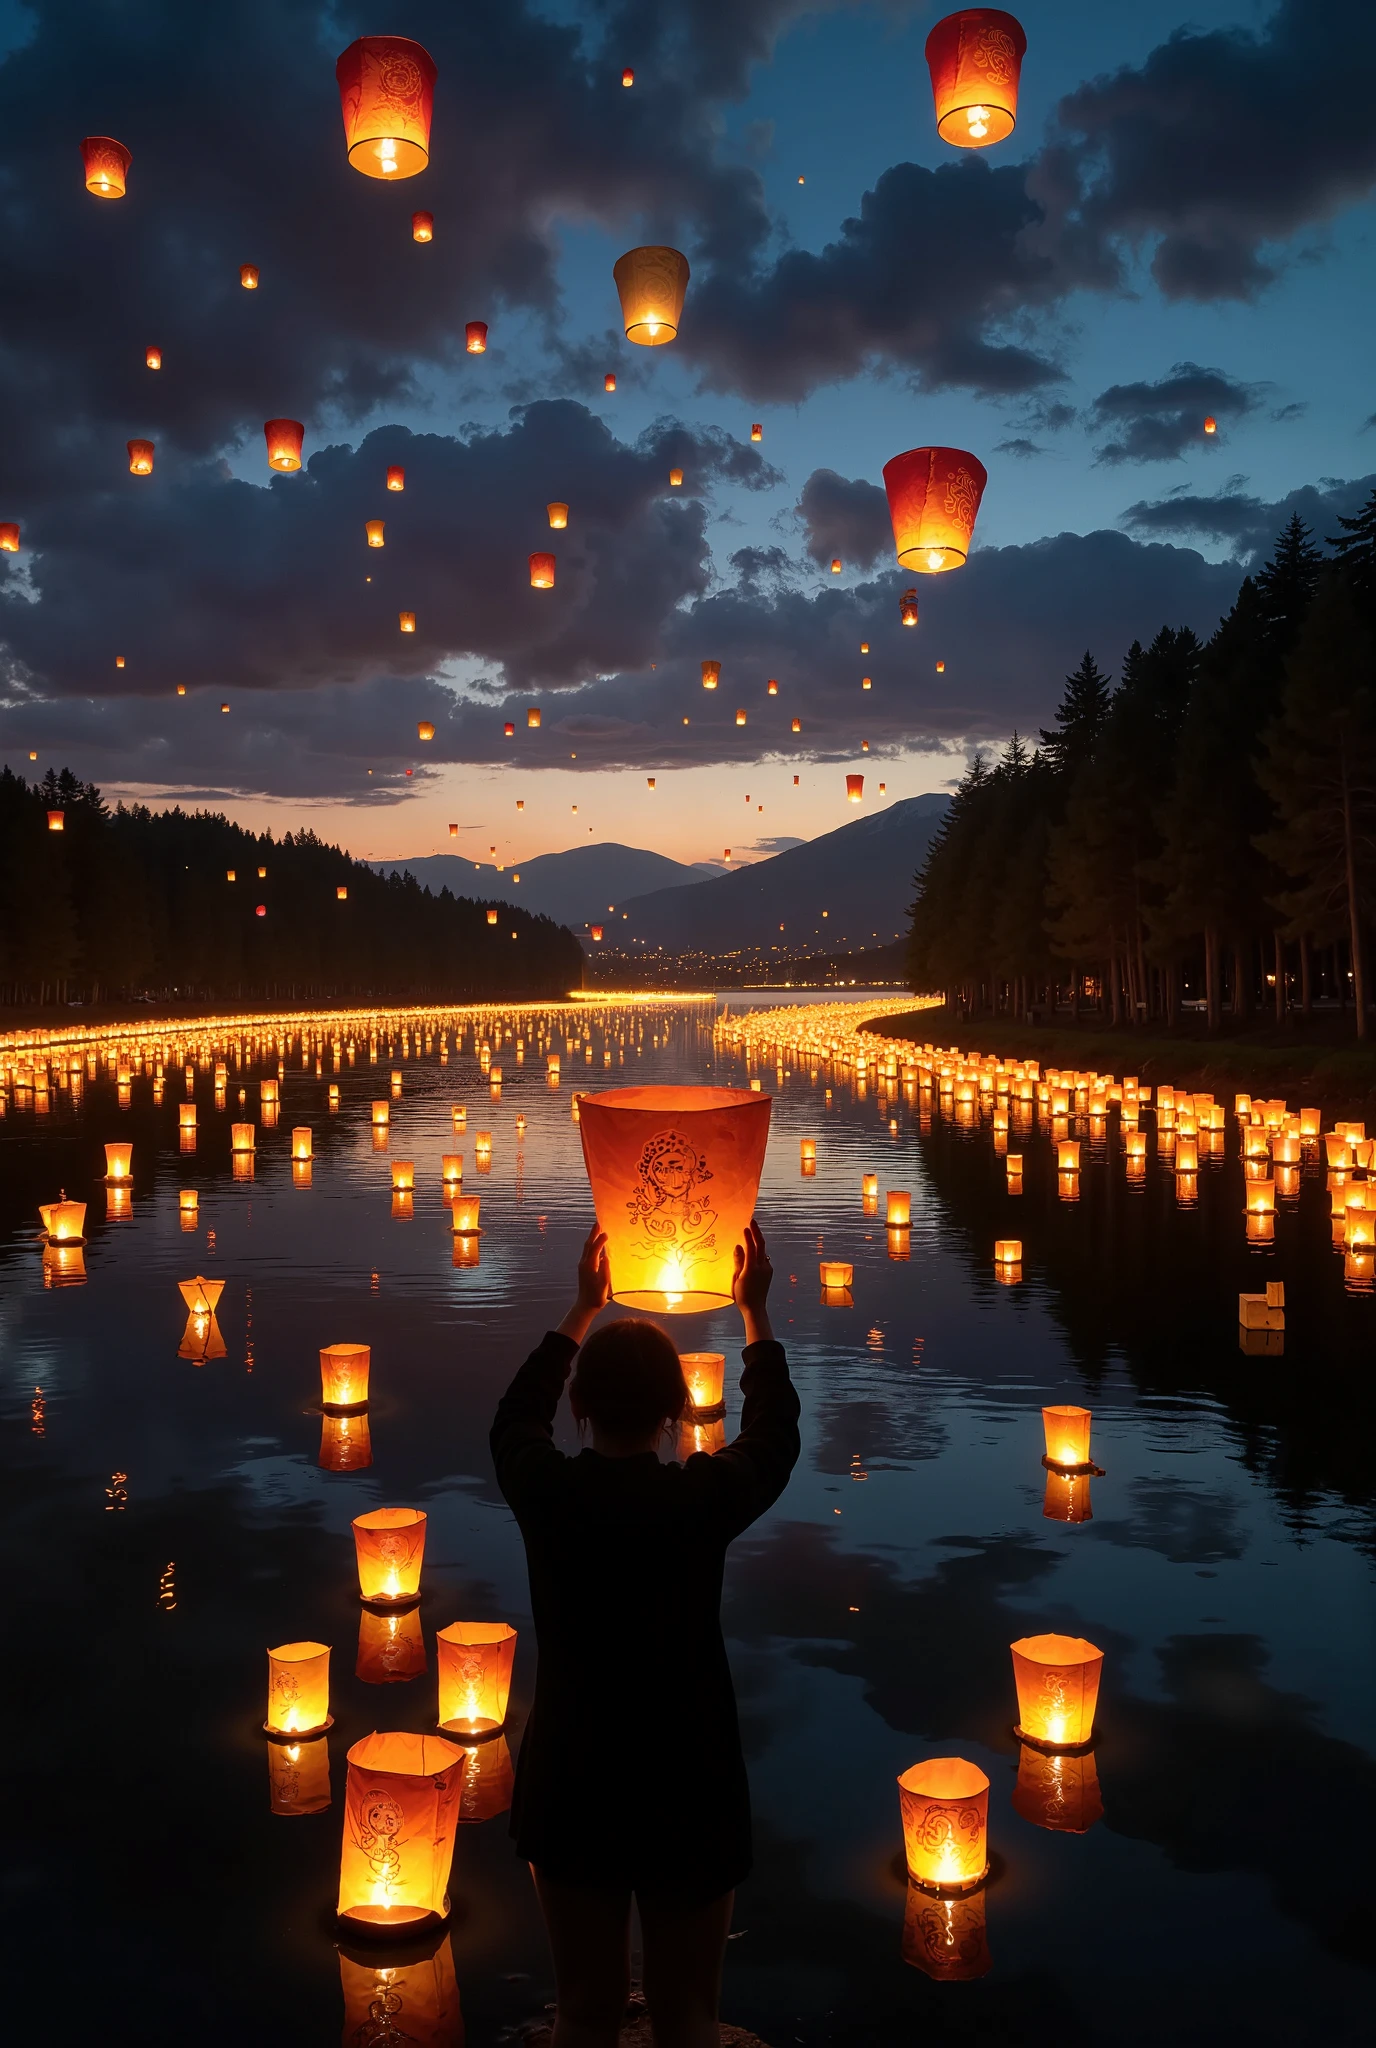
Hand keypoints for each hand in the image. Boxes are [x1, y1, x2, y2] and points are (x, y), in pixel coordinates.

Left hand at [558, 1224, 610, 1341]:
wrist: (585, 1305)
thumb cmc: (596, 1297)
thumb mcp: (603, 1284)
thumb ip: (605, 1270)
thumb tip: (606, 1256)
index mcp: (589, 1266)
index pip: (594, 1249)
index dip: (600, 1240)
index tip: (606, 1232)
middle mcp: (584, 1263)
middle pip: (588, 1245)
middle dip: (593, 1233)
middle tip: (598, 1222)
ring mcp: (583, 1266)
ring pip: (587, 1248)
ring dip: (592, 1238)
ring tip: (598, 1229)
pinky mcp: (584, 1269)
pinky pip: (589, 1253)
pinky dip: (593, 1246)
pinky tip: (599, 1246)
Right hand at [732, 1218, 773, 1344]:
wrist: (755, 1309)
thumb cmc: (742, 1295)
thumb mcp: (736, 1278)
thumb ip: (738, 1261)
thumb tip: (739, 1246)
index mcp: (752, 1268)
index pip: (751, 1247)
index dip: (749, 1236)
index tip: (745, 1226)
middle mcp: (762, 1267)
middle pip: (761, 1245)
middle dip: (757, 1232)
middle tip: (752, 1221)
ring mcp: (767, 1270)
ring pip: (763, 1251)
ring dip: (758, 1241)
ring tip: (752, 1233)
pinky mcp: (768, 1273)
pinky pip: (764, 1258)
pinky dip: (758, 1251)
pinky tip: (753, 1250)